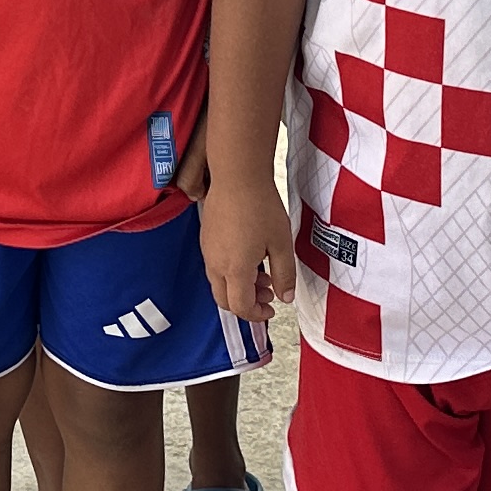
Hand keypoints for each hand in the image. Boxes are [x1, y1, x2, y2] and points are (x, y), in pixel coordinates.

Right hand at [200, 177, 294, 322]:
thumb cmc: (261, 207)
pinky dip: (231, 272)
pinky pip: (215, 266)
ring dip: (239, 287)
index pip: (240, 307)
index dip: (257, 314)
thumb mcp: (282, 244)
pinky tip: (249, 255)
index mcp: (235, 269)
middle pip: (224, 300)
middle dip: (247, 303)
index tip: (272, 308)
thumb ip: (284, 275)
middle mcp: (216, 264)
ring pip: (219, 283)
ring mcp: (207, 250)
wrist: (237, 175)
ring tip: (263, 272)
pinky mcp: (205, 238)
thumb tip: (285, 298)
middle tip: (268, 293)